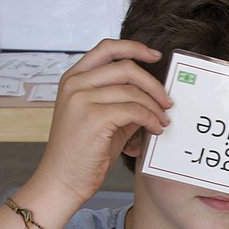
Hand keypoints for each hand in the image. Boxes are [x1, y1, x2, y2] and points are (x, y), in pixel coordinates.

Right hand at [31, 39, 171, 205]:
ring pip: (132, 91)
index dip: (135, 47)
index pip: (107, 47)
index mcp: (73, 78)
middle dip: (153, 83)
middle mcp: (75, 84)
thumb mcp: (100, 117)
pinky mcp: (93, 118)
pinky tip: (155, 129)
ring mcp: (82, 99)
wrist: (62, 181)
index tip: (155, 56)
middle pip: (126, 67)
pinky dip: (150, 119)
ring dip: (155, 106)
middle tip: (167, 101)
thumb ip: (120, 99)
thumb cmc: (82, 153)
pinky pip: (134, 110)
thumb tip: (154, 91)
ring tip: (162, 120)